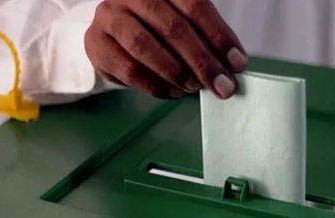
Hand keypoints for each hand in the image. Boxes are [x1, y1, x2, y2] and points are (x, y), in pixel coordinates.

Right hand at [84, 0, 248, 99]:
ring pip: (145, 45)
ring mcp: (110, 16)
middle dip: (203, 61)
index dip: (219, 36)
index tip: (238, 63)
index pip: (195, 5)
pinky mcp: (96, 43)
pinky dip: (156, 85)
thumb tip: (233, 64)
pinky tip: (174, 92)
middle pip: (173, 26)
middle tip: (223, 86)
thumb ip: (205, 38)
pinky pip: (129, 68)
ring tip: (195, 87)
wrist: (111, 36)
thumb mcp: (182, 24)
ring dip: (176, 72)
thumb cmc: (155, 29)